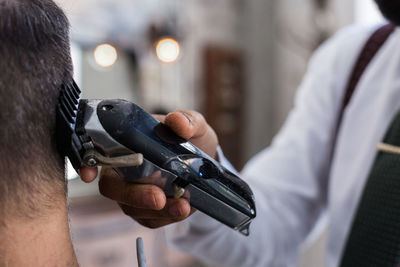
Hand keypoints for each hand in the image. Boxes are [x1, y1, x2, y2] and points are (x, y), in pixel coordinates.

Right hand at [79, 110, 217, 227]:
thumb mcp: (194, 125)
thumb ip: (187, 121)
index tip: (89, 174)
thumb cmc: (191, 140)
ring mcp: (134, 193)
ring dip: (156, 211)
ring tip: (183, 206)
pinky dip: (167, 218)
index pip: (97, 154)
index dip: (87, 164)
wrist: (207, 163)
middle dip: (133, 196)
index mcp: (127, 145)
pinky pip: (151, 220)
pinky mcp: (149, 211)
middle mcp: (124, 171)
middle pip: (112, 188)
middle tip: (158, 198)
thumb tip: (177, 121)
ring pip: (132, 208)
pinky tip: (183, 209)